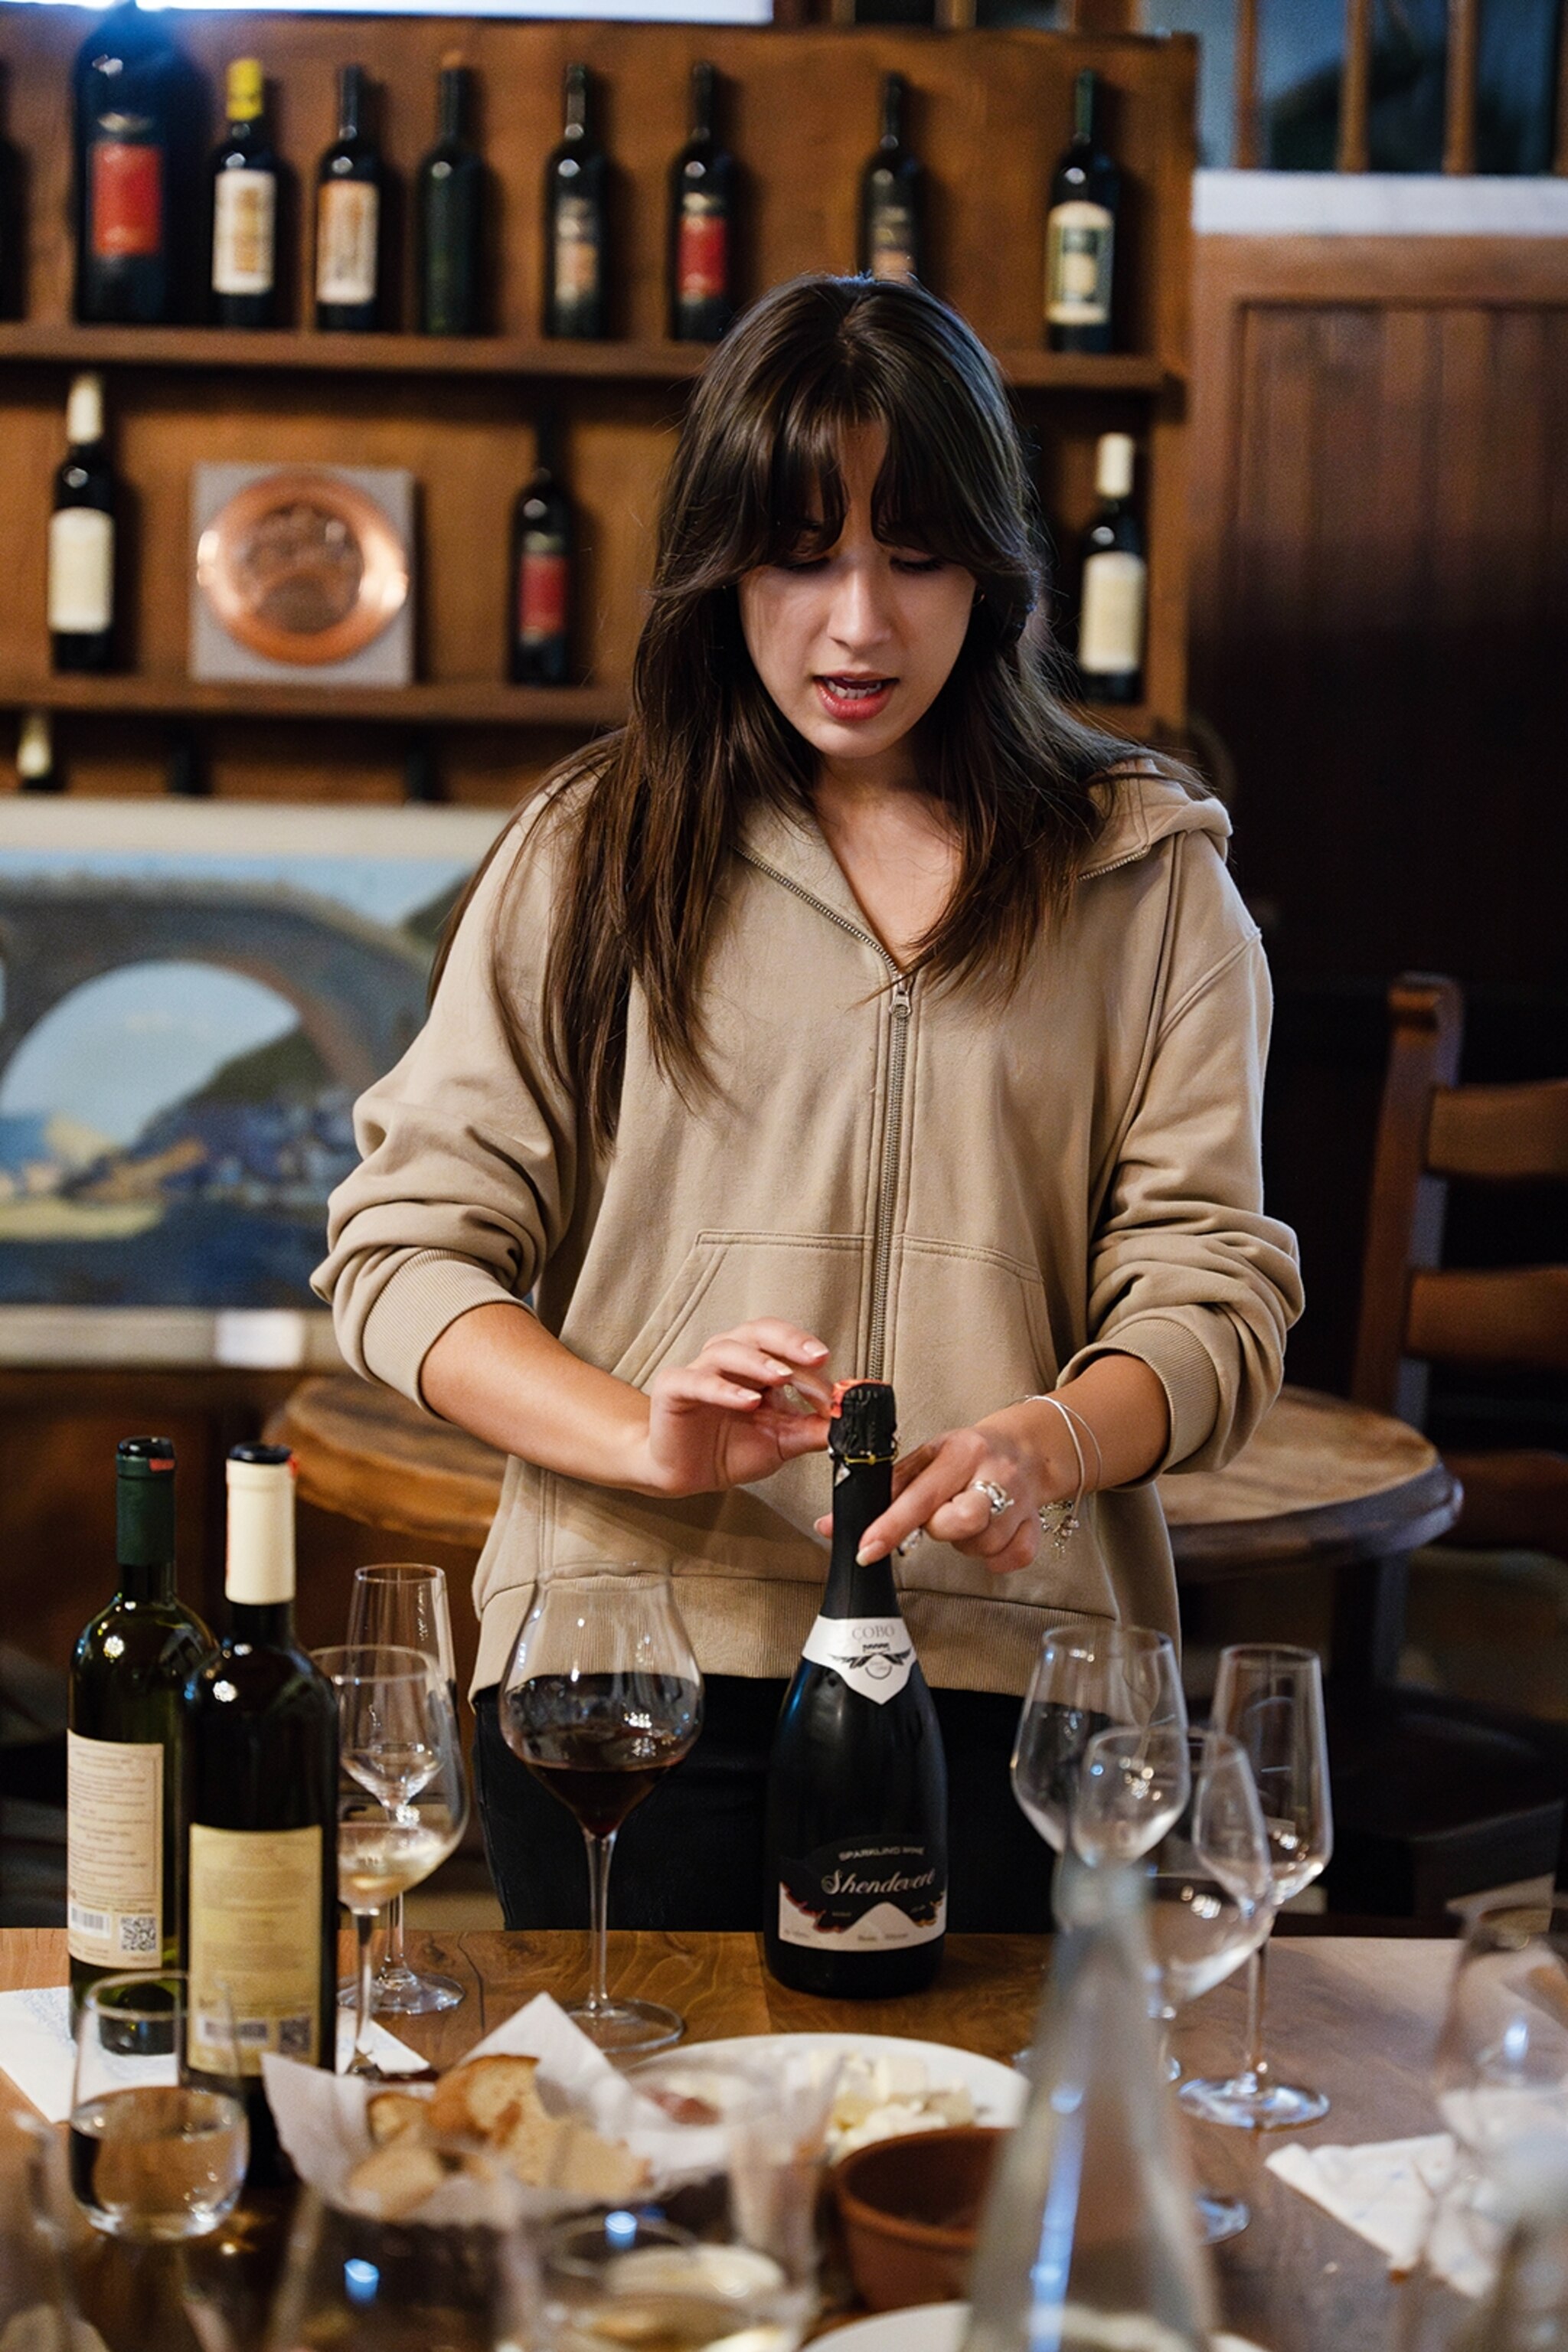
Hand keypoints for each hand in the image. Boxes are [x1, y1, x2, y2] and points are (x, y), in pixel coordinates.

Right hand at [632, 1320, 833, 1499]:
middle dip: (790, 1341)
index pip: (787, 1350)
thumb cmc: (730, 1450)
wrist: (688, 1475)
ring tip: (781, 1377)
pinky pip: (699, 1382)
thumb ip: (812, 1430)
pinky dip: (725, 1389)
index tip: (834, 1393)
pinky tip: (747, 1401)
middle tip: (817, 1357)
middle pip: (759, 1333)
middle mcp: (729, 1359)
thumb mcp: (782, 1442)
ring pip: (728, 1350)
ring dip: (758, 1362)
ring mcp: (700, 1371)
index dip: (812, 1366)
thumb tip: (848, 1422)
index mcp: (757, 1365)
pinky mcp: (675, 1389)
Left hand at [817, 1400, 1083, 1574]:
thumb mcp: (927, 1458)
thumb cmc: (967, 1455)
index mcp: (960, 1452)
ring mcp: (1020, 1501)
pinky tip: (991, 1533)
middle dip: (942, 1529)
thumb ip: (884, 1489)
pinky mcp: (1035, 1526)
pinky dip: (995, 1556)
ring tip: (966, 1517)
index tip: (867, 1549)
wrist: (1027, 1449)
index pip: (920, 1494)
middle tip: (941, 1516)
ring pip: (983, 1546)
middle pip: (961, 1521)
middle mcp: (994, 1473)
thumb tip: (830, 1524)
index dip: (891, 1526)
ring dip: (966, 1542)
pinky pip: (1009, 1559)